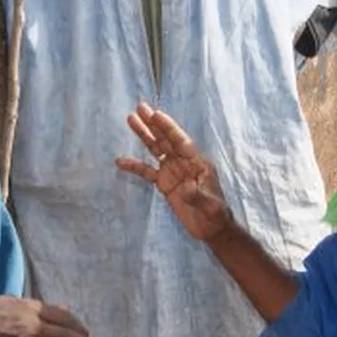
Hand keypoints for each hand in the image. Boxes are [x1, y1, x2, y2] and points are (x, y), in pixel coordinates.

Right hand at [116, 102, 233, 242]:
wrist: (211, 229)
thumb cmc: (216, 215)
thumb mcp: (211, 206)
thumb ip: (198, 196)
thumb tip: (185, 188)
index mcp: (197, 162)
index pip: (180, 141)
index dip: (168, 128)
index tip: (156, 114)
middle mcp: (183, 162)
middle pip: (165, 139)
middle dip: (153, 123)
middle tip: (140, 107)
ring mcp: (172, 171)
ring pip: (155, 149)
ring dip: (144, 134)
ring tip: (130, 119)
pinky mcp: (164, 184)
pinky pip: (147, 172)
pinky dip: (134, 166)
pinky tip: (120, 161)